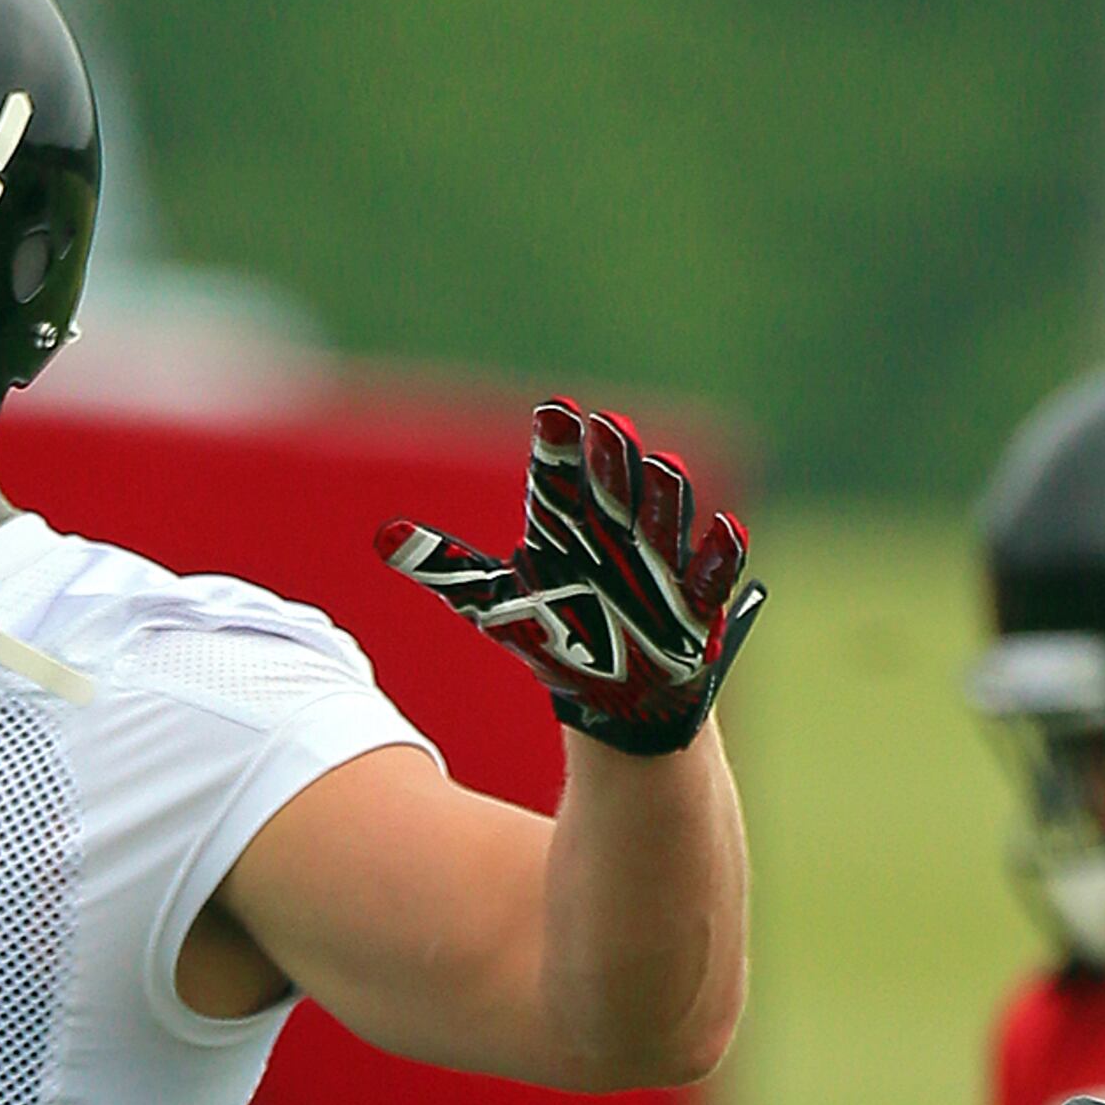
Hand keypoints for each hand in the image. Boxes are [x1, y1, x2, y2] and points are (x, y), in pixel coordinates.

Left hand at [382, 400, 762, 753]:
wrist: (613, 691)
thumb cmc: (556, 632)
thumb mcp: (492, 603)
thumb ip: (444, 566)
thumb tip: (382, 536)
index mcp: (567, 523)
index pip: (562, 473)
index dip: (560, 445)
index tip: (553, 412)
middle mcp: (616, 532)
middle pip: (615, 487)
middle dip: (612, 460)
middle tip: (604, 427)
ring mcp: (659, 564)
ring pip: (666, 517)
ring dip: (663, 494)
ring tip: (658, 465)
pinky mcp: (696, 606)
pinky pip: (713, 573)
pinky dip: (718, 554)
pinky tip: (723, 531)